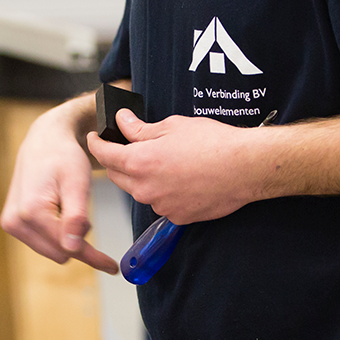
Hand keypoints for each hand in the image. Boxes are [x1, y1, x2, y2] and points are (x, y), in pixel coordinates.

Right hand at [0, 101, 117, 273]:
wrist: (44, 140)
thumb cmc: (64, 157)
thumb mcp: (77, 183)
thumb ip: (75, 217)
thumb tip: (72, 249)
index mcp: (29, 212)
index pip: (68, 248)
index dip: (93, 255)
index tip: (112, 266)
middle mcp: (14, 221)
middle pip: (59, 253)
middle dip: (77, 240)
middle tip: (85, 213)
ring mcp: (10, 223)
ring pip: (51, 250)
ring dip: (66, 236)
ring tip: (69, 207)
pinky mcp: (11, 223)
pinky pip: (43, 242)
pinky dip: (57, 232)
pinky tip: (60, 211)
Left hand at [87, 110, 267, 223]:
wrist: (245, 168)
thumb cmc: (213, 143)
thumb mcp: (173, 126)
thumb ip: (141, 129)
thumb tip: (123, 122)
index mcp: (139, 162)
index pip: (105, 155)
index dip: (96, 144)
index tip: (94, 138)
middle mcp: (145, 188)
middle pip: (118, 176)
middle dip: (117, 161)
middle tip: (126, 147)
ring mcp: (161, 205)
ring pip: (140, 190)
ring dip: (142, 178)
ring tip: (163, 162)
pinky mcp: (177, 217)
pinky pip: (161, 203)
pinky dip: (164, 192)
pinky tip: (181, 179)